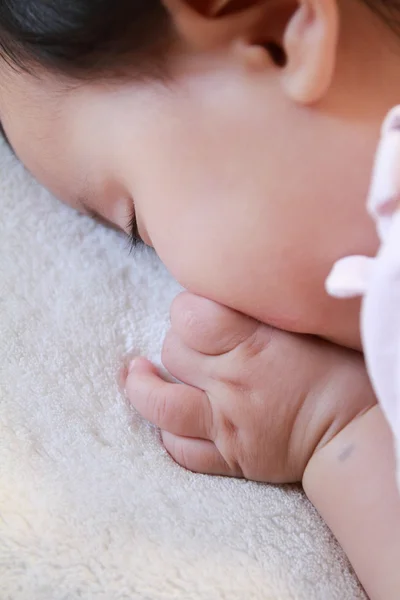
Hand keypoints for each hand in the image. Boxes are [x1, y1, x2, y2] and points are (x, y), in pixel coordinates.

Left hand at [126, 293, 375, 482]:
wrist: (358, 434)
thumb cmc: (343, 372)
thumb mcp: (310, 326)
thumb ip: (264, 308)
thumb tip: (229, 287)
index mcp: (254, 345)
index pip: (187, 315)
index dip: (185, 307)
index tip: (196, 309)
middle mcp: (233, 384)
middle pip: (172, 351)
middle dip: (175, 340)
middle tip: (191, 340)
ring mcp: (227, 424)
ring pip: (160, 404)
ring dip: (142, 387)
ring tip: (137, 374)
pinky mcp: (230, 458)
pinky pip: (182, 451)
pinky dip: (169, 434)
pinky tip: (167, 421)